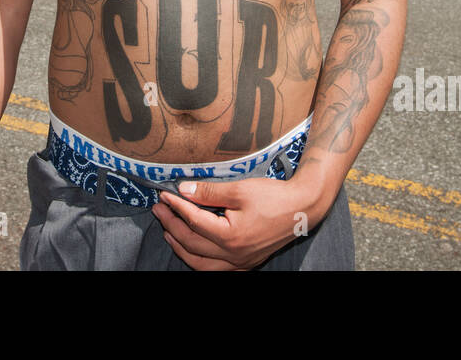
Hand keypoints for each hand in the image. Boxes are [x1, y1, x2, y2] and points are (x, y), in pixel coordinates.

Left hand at [151, 177, 321, 270]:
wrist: (302, 208)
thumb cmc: (273, 197)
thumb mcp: (239, 190)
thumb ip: (209, 193)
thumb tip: (183, 190)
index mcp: (230, 236)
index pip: (194, 221)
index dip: (176, 207)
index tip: (164, 194)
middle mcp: (234, 254)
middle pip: (192, 244)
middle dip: (172, 225)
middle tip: (159, 209)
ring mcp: (241, 262)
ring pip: (200, 264)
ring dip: (181, 248)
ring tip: (168, 231)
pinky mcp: (247, 263)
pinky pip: (216, 270)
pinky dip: (199, 262)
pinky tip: (192, 250)